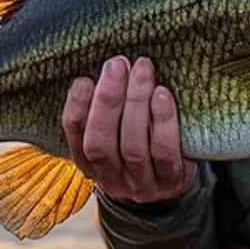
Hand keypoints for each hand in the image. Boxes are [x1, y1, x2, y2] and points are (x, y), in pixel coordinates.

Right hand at [61, 55, 197, 204]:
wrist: (174, 182)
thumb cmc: (142, 142)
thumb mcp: (117, 133)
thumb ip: (106, 107)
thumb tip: (106, 66)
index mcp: (89, 164)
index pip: (75, 136)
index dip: (76, 107)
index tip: (84, 79)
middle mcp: (111, 179)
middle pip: (100, 144)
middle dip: (107, 101)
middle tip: (117, 64)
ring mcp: (140, 185)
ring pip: (132, 147)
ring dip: (136, 103)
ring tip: (142, 70)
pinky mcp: (170, 182)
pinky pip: (164, 153)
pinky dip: (162, 122)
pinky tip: (162, 95)